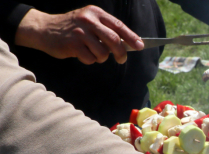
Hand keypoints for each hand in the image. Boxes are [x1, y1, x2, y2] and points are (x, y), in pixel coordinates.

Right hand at [15, 6, 142, 64]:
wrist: (44, 29)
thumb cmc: (72, 28)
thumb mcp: (88, 21)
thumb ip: (105, 30)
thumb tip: (129, 44)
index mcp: (95, 13)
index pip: (119, 25)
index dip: (131, 37)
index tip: (140, 46)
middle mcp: (88, 20)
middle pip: (114, 40)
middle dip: (121, 53)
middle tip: (121, 60)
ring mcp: (80, 32)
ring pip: (103, 52)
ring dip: (101, 58)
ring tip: (93, 53)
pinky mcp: (72, 44)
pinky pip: (90, 59)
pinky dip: (89, 60)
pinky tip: (81, 54)